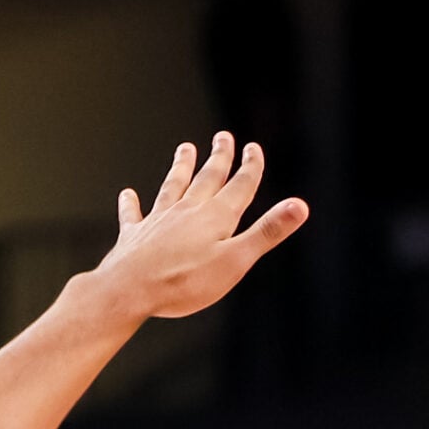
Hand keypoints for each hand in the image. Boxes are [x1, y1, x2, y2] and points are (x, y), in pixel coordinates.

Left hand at [87, 132, 309, 321]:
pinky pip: (134, 215)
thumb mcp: (236, 260)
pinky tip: (128, 194)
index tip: (253, 149)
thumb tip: (300, 206)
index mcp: (216, 217)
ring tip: (185, 149)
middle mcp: (187, 211)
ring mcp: (159, 221)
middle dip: (219, 158)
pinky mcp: (135, 236)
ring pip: (173, 186)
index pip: (239, 185)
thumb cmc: (185, 281)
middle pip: (207, 178)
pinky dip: (131, 204)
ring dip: (181, 167)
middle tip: (223, 137)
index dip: (250, 167)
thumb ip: (267, 232)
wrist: (130, 290)